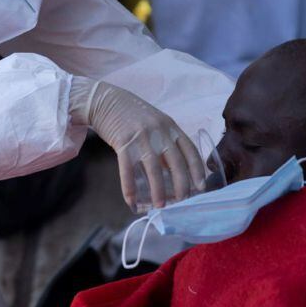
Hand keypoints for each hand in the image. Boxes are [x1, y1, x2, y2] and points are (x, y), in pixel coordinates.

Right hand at [69, 77, 204, 209]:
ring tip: (160, 206)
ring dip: (158, 191)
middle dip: (181, 185)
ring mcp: (141, 137)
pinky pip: (127, 169)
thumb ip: (166, 141)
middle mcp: (159, 132)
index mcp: (170, 126)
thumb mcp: (155, 123)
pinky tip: (131, 201)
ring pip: (154, 169)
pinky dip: (129, 187)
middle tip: (182, 202)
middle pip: (176, 162)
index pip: (190, 150)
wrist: (105, 100)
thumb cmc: (131, 114)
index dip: (197, 169)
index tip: (201, 186)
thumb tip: (174, 170)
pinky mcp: (122, 142)